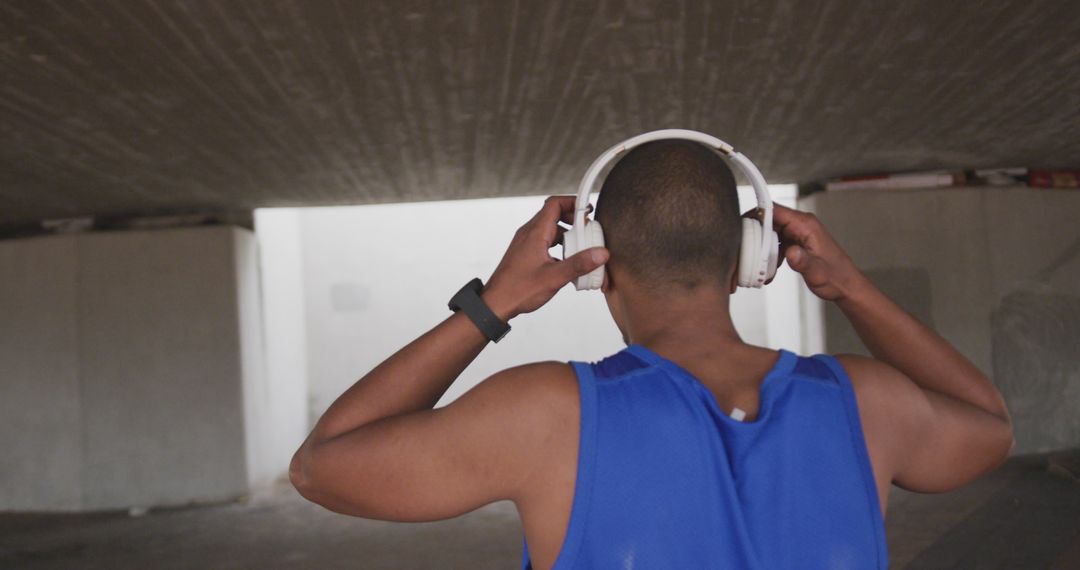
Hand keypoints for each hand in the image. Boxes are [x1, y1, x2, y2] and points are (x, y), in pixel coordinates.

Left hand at [483, 196, 609, 318]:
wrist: (496, 303)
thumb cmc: (518, 290)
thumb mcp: (554, 277)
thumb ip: (579, 264)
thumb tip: (600, 254)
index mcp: (535, 233)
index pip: (554, 204)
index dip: (573, 202)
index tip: (588, 210)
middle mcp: (529, 234)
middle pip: (554, 215)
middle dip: (574, 221)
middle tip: (588, 232)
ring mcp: (526, 243)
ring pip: (551, 230)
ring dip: (567, 235)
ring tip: (581, 248)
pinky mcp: (526, 253)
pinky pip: (546, 242)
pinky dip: (559, 246)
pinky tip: (568, 262)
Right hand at [750, 203, 865, 301]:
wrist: (846, 285)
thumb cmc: (836, 277)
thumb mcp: (817, 272)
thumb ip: (803, 261)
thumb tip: (791, 252)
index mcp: (806, 225)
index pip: (774, 210)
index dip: (756, 215)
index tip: (741, 225)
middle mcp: (801, 224)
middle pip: (769, 219)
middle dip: (755, 233)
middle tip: (746, 250)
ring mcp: (799, 232)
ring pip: (770, 230)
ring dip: (762, 245)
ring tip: (758, 262)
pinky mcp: (796, 240)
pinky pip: (776, 240)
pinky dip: (769, 252)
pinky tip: (770, 267)